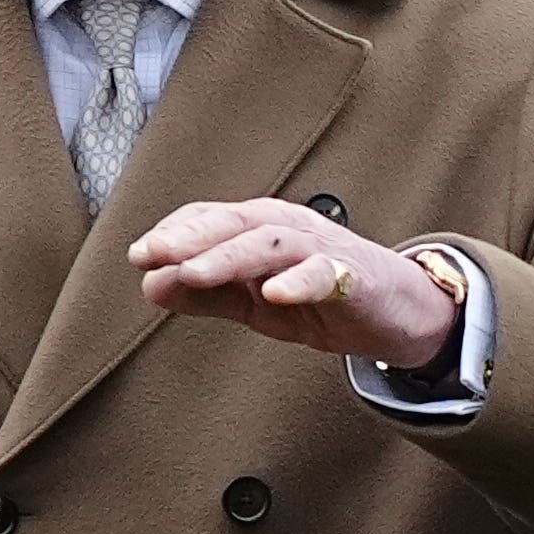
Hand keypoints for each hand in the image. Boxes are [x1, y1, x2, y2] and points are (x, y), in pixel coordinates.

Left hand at [130, 200, 457, 367]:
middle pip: (234, 223)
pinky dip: (298, 281)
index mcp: (259, 229)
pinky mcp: (353, 277)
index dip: (173, 233)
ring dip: (229, 256)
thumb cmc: (318, 297)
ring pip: (271, 243)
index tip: (138, 256)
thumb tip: (149, 286)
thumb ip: (204, 295)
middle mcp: (288, 229)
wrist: (395, 315)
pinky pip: (324, 275)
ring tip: (194, 273)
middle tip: (151, 254)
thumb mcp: (251, 302)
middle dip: (189, 237)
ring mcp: (322, 250)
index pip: (209, 219)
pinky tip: (274, 293)